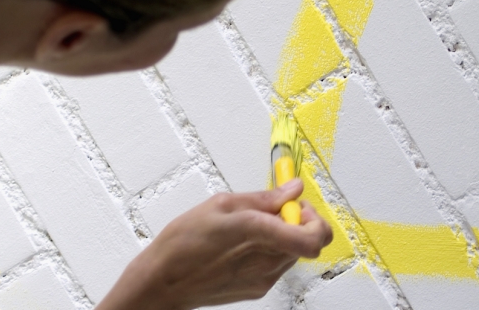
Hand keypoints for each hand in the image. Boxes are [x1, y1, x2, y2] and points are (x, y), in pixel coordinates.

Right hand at [95, 179, 332, 309]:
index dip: (315, 218)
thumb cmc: (183, 243)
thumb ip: (264, 198)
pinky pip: (278, 265)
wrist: (163, 282)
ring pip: (293, 253)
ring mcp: (264, 279)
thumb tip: (292, 189)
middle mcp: (266, 261)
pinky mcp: (258, 290)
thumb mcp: (221, 205)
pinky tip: (244, 245)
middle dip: (298, 222)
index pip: (313, 237)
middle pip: (308, 243)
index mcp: (257, 233)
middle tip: (275, 210)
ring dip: (284, 237)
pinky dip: (271, 251)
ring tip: (251, 228)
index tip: (298, 205)